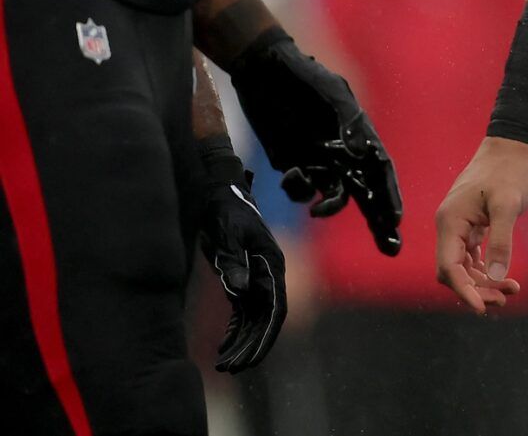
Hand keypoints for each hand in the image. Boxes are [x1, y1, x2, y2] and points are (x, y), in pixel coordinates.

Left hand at [193, 137, 287, 372]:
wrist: (220, 191)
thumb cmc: (224, 209)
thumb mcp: (225, 233)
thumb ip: (232, 262)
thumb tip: (238, 291)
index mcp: (272, 263)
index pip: (274, 309)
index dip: (263, 337)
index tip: (248, 360)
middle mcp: (270, 272)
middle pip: (266, 319)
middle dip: (251, 346)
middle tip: (230, 369)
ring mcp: (259, 276)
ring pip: (256, 318)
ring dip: (243, 342)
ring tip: (224, 365)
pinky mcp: (245, 276)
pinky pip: (245, 310)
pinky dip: (237, 329)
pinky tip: (224, 346)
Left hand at [229, 30, 402, 255]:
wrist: (263, 69)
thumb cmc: (303, 76)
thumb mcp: (330, 93)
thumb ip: (346, 122)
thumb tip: (359, 152)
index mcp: (360, 135)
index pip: (381, 171)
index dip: (390, 196)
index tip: (395, 220)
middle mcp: (344, 152)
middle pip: (365, 192)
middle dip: (379, 221)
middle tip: (391, 248)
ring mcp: (319, 160)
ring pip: (333, 196)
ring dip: (329, 208)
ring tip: (319, 211)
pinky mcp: (293, 163)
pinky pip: (302, 189)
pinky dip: (299, 191)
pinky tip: (292, 175)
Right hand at [435, 137, 527, 314]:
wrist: (512, 147)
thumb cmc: (509, 171)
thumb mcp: (508, 205)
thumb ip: (501, 240)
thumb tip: (496, 275)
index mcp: (450, 221)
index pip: (448, 267)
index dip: (463, 290)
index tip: (482, 307)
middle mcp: (450, 226)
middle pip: (453, 272)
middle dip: (476, 289)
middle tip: (504, 298)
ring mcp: (459, 227)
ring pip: (463, 267)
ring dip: (483, 282)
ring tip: (510, 291)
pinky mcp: (472, 225)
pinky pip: (472, 256)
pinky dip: (485, 269)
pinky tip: (504, 277)